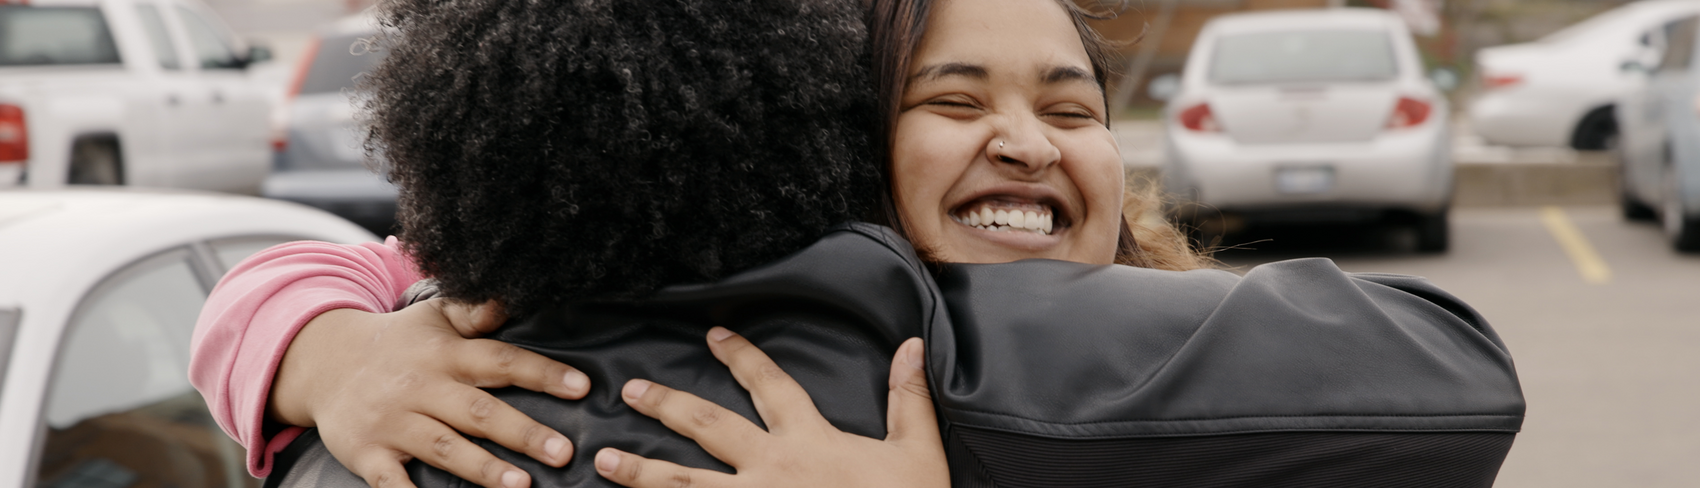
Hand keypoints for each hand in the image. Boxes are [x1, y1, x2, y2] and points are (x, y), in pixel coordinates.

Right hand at [270, 299, 590, 487]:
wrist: (321, 363)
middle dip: (522, 432)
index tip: (581, 387)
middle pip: (478, 411)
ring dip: (484, 468)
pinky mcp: (366, 452)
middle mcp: (421, 388)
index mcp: (445, 355)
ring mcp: (392, 423)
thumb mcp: (433, 316)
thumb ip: (475, 312)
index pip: (499, 360)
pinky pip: (389, 482)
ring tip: (522, 485)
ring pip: (444, 448)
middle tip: (563, 452)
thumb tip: (513, 295)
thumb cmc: (397, 343)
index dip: (541, 373)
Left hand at [594, 328, 947, 487]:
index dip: (742, 357)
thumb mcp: (917, 453)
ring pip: (686, 485)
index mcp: (810, 441)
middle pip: (708, 428)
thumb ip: (908, 399)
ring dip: (641, 472)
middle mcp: (772, 469)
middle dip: (667, 406)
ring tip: (603, 460)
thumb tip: (913, 345)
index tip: (714, 334)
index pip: (770, 385)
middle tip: (630, 389)